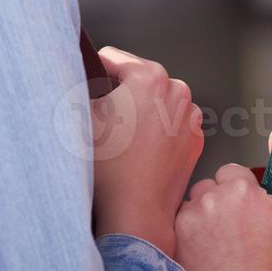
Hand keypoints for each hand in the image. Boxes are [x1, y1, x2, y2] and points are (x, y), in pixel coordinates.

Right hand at [90, 46, 202, 258]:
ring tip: (124, 140)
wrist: (136, 212)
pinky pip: (169, 122)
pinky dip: (156, 130)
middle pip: (137, 78)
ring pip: (155, 100)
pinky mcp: (195, 138)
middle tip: (105, 123)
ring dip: (140, 111)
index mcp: (149, 76)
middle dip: (120, 94)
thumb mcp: (78, 118)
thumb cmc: (107, 167)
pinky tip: (141, 152)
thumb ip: (77, 87)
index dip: (93, 74)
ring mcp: (190, 116)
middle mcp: (177, 90)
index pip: (111, 58)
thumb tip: (76, 76)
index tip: (88, 94)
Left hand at [174, 159, 271, 270]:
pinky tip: (202, 254)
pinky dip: (187, 234)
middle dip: (217, 200)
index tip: (243, 211)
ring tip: (216, 245)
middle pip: (208, 185)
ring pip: (191, 203)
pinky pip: (178, 223)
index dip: (237, 191)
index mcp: (245, 189)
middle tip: (230, 231)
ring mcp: (192, 216)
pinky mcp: (177, 236)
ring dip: (200, 215)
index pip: (231, 171)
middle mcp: (215, 196)